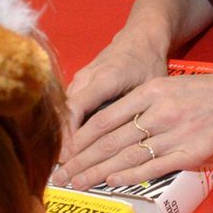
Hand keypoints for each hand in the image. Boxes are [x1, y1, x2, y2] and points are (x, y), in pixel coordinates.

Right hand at [58, 34, 167, 173]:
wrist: (139, 37)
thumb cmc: (148, 62)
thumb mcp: (151, 85)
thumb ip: (140, 110)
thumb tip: (138, 142)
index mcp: (104, 78)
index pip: (78, 109)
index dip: (71, 135)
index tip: (68, 159)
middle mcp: (85, 79)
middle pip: (66, 116)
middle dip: (63, 146)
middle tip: (61, 175)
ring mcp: (79, 81)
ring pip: (65, 115)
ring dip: (64, 141)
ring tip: (62, 170)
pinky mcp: (78, 86)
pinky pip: (70, 111)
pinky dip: (69, 132)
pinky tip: (70, 155)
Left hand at [58, 61, 212, 186]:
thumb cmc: (211, 94)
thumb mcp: (172, 87)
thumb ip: (143, 104)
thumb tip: (111, 126)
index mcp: (151, 92)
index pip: (102, 119)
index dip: (77, 140)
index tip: (60, 154)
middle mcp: (159, 111)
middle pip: (108, 140)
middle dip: (80, 161)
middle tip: (58, 176)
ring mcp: (175, 133)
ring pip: (126, 156)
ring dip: (97, 174)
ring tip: (76, 185)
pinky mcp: (191, 152)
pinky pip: (153, 166)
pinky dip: (129, 175)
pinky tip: (110, 182)